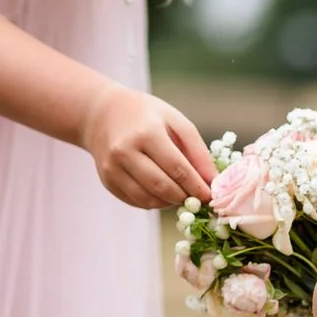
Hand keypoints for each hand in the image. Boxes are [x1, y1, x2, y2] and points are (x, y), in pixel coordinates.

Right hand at [80, 84, 214, 208]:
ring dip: (169, 203)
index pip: (177, 168)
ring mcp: (113, 168)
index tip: (211, 196)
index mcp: (147, 133)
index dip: (196, 186)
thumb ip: (197, 150)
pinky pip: (135, 201)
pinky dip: (153, 203)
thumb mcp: (176, 121)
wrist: (103, 113)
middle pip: (162, 186)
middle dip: (184, 197)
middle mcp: (125, 151)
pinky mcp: (107, 180)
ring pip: (147, 199)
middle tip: (197, 199)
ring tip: (180, 194)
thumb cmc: (146, 115)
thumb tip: (212, 181)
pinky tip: (162, 194)